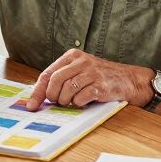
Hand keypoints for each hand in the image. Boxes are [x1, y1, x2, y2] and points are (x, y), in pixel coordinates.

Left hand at [27, 50, 150, 110]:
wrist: (128, 79)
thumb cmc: (100, 77)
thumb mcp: (79, 70)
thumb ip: (61, 79)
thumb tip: (38, 97)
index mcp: (72, 56)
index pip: (48, 73)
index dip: (37, 91)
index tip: (31, 105)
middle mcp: (82, 61)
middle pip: (55, 81)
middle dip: (52, 96)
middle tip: (57, 103)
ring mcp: (92, 73)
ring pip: (67, 90)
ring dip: (66, 101)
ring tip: (72, 101)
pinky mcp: (101, 86)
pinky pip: (81, 98)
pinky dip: (79, 103)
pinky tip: (84, 101)